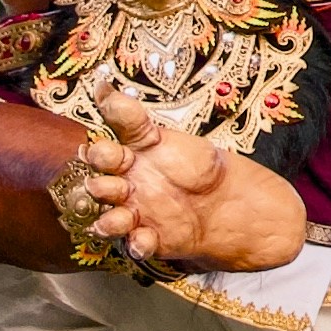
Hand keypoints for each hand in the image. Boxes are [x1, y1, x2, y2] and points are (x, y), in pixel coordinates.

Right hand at [78, 89, 309, 277]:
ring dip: (111, 221)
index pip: (104, 154)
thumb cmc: (195, 163)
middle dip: (101, 187)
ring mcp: (135, 214)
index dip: (100, 154)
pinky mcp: (149, 238)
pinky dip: (139, 243)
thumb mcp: (165, 137)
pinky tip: (146, 239)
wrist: (231, 199)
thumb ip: (132, 118)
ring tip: (124, 218)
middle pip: (100, 189)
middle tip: (113, 184)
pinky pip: (136, 244)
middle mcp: (124, 187)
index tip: (102, 150)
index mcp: (127, 159)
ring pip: (110, 220)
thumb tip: (101, 85)